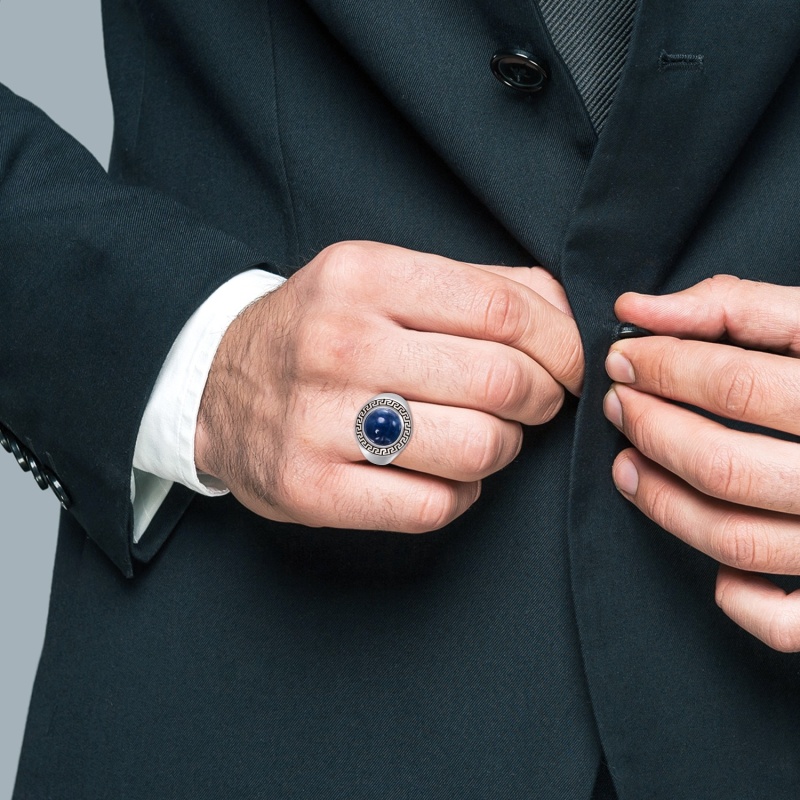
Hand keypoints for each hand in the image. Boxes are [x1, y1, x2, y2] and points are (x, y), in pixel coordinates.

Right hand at [196, 241, 583, 533]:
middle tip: (532, 403)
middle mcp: (339, 344)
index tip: (573, 365)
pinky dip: (461, 494)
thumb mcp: (381, 279)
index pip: (504, 310)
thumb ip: (478, 286)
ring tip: (484, 437)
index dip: (562, 344)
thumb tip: (566, 311)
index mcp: (365, 276)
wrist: (218, 390)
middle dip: (541, 399)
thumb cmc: (320, 332)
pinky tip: (443, 475)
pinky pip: (434, 506)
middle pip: (500, 381)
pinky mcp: (312, 488)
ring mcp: (320, 421)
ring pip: (478, 448)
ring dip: (503, 448)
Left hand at [604, 275, 799, 651]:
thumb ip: (736, 308)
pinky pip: (788, 622)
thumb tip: (638, 309)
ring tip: (628, 465)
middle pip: (724, 465)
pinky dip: (740, 600)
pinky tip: (716, 567)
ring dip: (663, 504)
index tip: (624, 358)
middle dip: (651, 429)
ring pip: (737, 540)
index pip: (734, 384)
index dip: (662, 368)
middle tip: (620, 404)